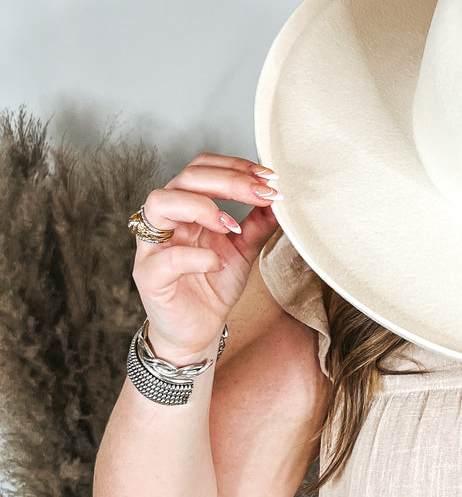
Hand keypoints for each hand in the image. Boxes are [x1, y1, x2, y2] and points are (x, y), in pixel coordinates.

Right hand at [131, 153, 282, 364]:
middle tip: (262, 193)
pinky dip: (196, 256)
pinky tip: (218, 263)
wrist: (199, 330)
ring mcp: (153, 247)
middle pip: (185, 179)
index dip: (234, 166)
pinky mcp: (149, 276)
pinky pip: (166, 257)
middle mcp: (167, 221)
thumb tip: (278, 197)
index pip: (202, 168)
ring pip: (160, 203)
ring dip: (202, 207)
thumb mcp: (244, 250)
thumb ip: (258, 224)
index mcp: (187, 208)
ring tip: (232, 226)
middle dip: (229, 181)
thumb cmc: (213, 286)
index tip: (268, 177)